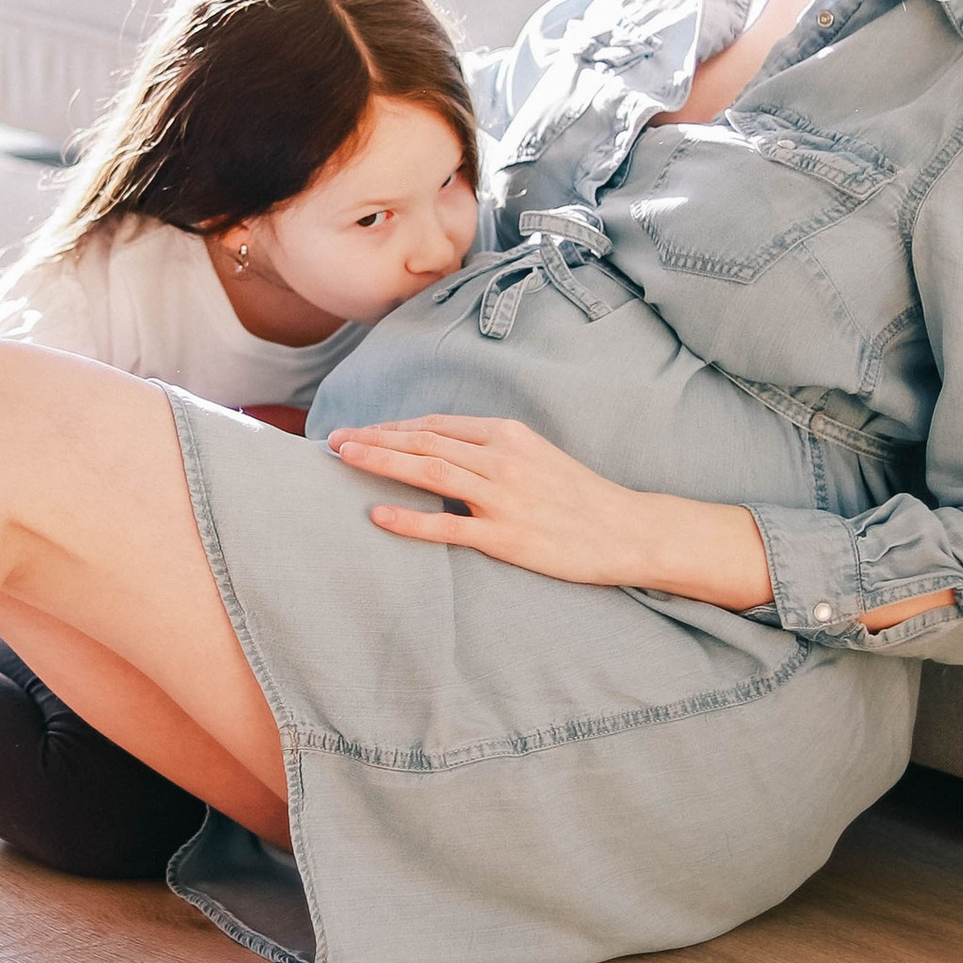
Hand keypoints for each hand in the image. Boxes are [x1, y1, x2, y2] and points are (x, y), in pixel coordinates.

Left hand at [324, 414, 771, 605]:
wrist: (627, 530)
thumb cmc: (579, 495)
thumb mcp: (536, 455)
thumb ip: (490, 449)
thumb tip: (441, 449)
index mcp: (507, 435)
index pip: (436, 425)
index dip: (394, 427)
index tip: (361, 430)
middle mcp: (501, 459)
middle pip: (424, 441)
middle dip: (375, 439)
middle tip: (334, 440)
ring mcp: (503, 497)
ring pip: (429, 471)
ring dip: (381, 462)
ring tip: (345, 459)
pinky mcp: (506, 536)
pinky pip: (448, 526)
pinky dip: (410, 519)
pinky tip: (378, 514)